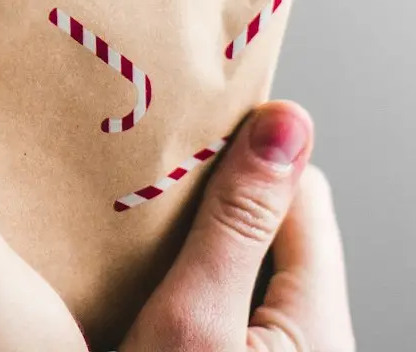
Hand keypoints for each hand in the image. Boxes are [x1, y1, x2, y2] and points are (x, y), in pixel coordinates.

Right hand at [121, 102, 354, 350]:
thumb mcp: (191, 318)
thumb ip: (236, 224)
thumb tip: (285, 123)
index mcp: (322, 322)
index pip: (304, 190)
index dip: (241, 155)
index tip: (177, 139)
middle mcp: (316, 338)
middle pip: (275, 226)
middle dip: (209, 202)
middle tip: (140, 192)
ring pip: (247, 264)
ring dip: (192, 244)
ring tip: (131, 234)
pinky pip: (229, 302)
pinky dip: (187, 284)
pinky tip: (139, 285)